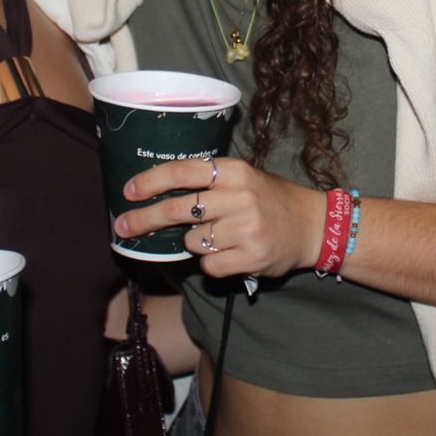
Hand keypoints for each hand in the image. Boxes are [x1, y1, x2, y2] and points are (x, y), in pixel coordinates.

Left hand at [114, 158, 325, 278]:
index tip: (127, 192)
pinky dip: (211, 262)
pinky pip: (209, 265)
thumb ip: (207, 182)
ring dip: (194, 242)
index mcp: (234, 171)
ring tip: (219, 236)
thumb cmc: (269, 200)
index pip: (182, 172)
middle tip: (122, 226)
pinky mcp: (251, 256)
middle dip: (144, 219)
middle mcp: (240, 196)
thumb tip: (156, 193)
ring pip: (192, 241)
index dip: (150, 181)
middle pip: (178, 209)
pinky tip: (229, 253)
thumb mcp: (243, 178)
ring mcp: (246, 228)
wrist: (312, 226)